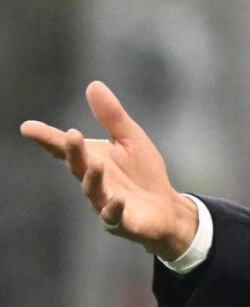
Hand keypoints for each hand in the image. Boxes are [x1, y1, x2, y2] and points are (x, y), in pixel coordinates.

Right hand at [20, 81, 197, 259]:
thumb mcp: (131, 139)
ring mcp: (105, 203)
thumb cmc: (143, 173)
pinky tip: (118, 200)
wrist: (165, 208)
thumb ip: (112, 117)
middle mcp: (94, 182)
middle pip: (78, 167)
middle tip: (71, 135)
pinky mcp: (122, 221)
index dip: (48, 138)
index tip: (27, 128)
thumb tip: (93, 85)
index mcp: (93, 160)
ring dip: (93, 178)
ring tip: (96, 164)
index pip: (67, 148)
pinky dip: (114, 209)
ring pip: (94, 192)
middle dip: (74, 152)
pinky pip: (114, 217)